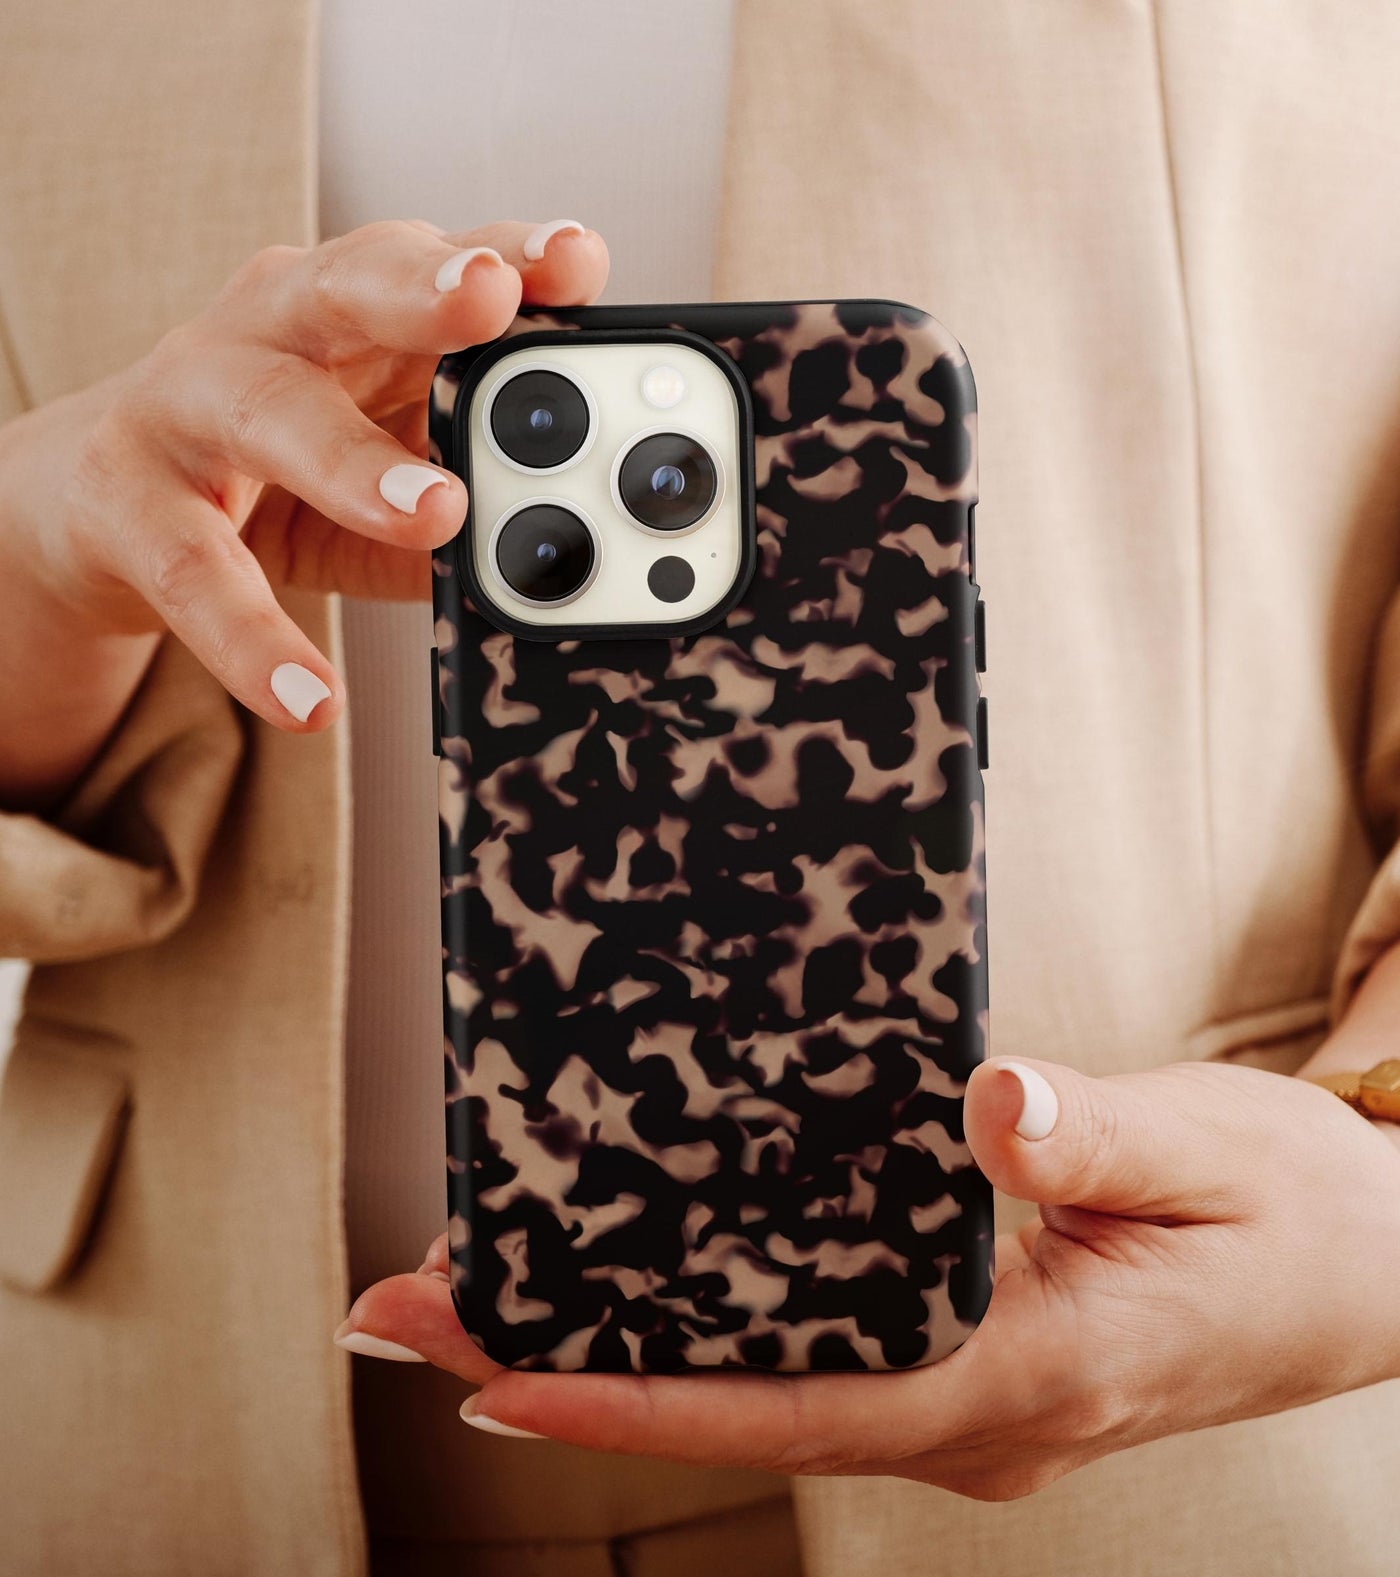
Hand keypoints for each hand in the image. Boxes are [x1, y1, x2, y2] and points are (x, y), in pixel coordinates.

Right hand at [0, 218, 607, 801]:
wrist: (100, 507)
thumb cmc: (275, 471)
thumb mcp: (383, 467)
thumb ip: (468, 492)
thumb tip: (566, 563)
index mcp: (353, 311)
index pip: (439, 261)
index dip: (508, 252)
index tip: (578, 261)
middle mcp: (268, 330)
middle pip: (346, 284)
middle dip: (423, 289)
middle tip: (492, 301)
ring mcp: (187, 404)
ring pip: (268, 413)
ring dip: (352, 462)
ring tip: (436, 515)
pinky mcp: (129, 502)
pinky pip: (198, 573)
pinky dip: (255, 641)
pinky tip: (310, 698)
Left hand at [339, 1057, 1399, 1497]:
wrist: (1374, 1269)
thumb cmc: (1299, 1219)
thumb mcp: (1218, 1154)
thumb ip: (1104, 1130)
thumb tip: (989, 1103)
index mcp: (1034, 1376)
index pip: (807, 1403)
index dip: (644, 1397)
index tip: (499, 1371)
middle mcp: (979, 1411)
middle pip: (748, 1401)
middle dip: (580, 1366)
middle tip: (422, 1310)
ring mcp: (967, 1397)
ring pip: (766, 1385)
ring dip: (627, 1343)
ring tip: (484, 1291)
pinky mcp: (967, 1358)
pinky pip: (814, 1351)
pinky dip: (708, 1324)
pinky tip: (637, 1275)